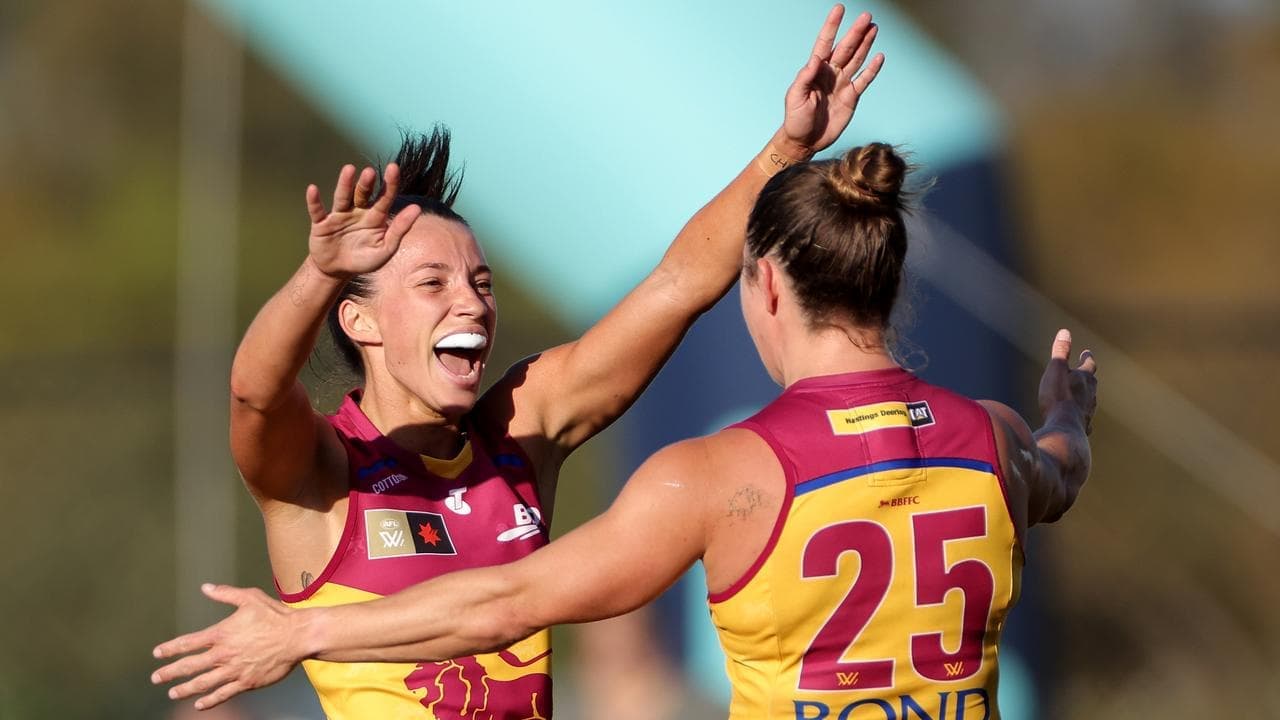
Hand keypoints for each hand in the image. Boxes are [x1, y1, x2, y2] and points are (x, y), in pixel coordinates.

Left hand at [151, 584, 305, 710]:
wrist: (298, 636)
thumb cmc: (275, 615)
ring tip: (172, 693)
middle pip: (190, 666)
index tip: (157, 653)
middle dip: (169, 673)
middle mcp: (224, 654)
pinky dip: (210, 700)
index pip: (188, 643)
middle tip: (155, 678)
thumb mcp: (250, 598)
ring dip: (185, 689)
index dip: (170, 649)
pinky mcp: (247, 682)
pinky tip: (200, 703)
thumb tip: (206, 587)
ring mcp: (235, 670)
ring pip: (203, 683)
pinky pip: (223, 694)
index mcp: (222, 633)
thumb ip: (225, 594)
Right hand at [306, 162, 421, 278]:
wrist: (337, 271)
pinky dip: (314, 201)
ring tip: (349, 170)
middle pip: (362, 194)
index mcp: (375, 217)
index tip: (393, 168)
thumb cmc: (365, 260)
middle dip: (366, 183)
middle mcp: (357, 211)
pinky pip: (317, 211)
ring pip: (342, 197)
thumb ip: (399, 230)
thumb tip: (417, 208)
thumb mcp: (385, 249)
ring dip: (345, 184)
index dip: (389, 184)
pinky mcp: (321, 223)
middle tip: (370, 172)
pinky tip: (313, 189)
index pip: (384, 198)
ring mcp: (339, 216)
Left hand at [782, 5, 884, 154]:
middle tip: (867, 16)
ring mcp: (842, 84)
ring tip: (874, 28)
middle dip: (856, 32)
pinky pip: (864, 80)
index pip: (825, 43)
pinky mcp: (851, 97)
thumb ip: (805, 77)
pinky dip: (872, 69)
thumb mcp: (795, 97)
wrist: (805, 141)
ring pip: (857, 59)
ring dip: (865, 44)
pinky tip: (879, 57)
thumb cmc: (795, 119)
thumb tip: (815, 60)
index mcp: (815, 70)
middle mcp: (830, 73)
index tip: (839, 9)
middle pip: (846, 48)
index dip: (832, 26)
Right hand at [1038, 329, 1098, 433]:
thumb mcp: (1056, 369)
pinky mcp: (1083, 426)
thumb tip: (1065, 332)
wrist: (1064, 429)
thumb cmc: (1058, 398)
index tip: (1087, 353)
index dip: (1086, 358)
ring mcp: (1088, 411)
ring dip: (1086, 396)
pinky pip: (1084, 419)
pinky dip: (1082, 416)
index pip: (1088, 364)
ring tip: (1083, 395)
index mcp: (1084, 379)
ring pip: (1090, 401)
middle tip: (1088, 372)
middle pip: (1092, 382)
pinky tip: (1081, 420)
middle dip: (1089, 377)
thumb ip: (1061, 351)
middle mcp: (1090, 395)